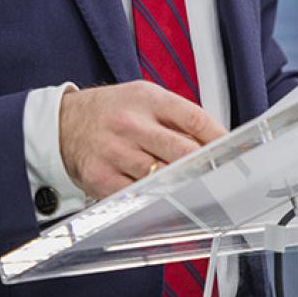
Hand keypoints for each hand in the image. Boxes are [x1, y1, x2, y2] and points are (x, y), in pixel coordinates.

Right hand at [58, 80, 226, 198]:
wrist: (63, 123)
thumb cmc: (111, 111)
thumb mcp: (143, 97)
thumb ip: (177, 115)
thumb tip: (215, 140)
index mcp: (147, 99)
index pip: (194, 119)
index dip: (219, 139)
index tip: (235, 152)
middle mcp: (131, 125)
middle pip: (183, 151)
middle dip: (206, 166)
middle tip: (223, 177)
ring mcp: (116, 153)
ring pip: (163, 177)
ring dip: (184, 186)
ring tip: (199, 190)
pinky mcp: (102, 178)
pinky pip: (138, 195)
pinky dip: (156, 199)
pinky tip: (166, 199)